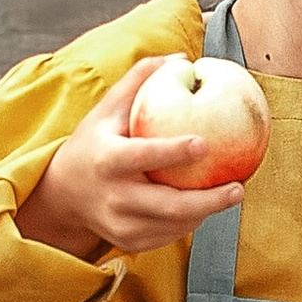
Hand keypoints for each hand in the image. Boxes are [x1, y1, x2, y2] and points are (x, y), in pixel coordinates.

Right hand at [16, 58, 248, 259]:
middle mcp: (112, 197)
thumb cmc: (94, 142)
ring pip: (173, 225)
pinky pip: (168, 235)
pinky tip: (207, 207)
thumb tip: (181, 58)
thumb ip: (140, 81)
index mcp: (106, 160)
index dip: (173, 152)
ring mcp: (120, 224)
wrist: (63, 195)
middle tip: (238, 189)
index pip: (143, 156)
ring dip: (205, 211)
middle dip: (207, 201)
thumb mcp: (106, 110)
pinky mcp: (129, 242)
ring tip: (230, 194)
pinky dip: (190, 222)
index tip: (204, 144)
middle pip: (167, 205)